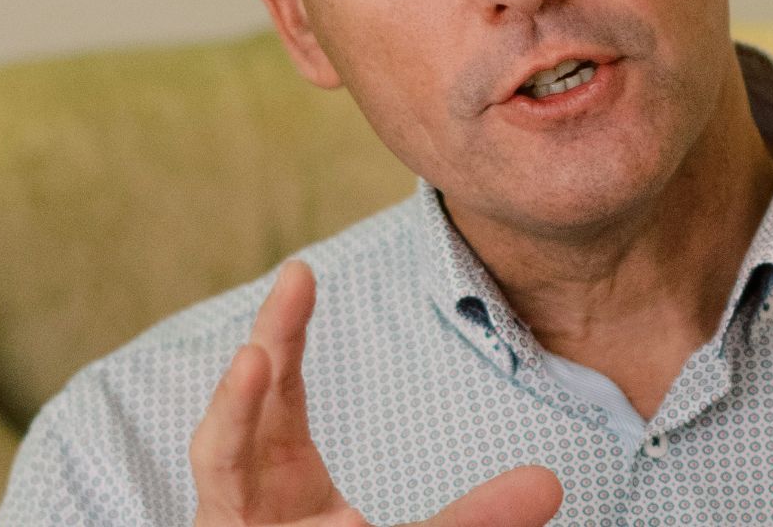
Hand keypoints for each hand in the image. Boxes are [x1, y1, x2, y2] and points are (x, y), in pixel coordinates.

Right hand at [190, 260, 563, 525]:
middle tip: (283, 291)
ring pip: (222, 478)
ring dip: (232, 418)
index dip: (283, 331)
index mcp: (277, 476)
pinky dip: (290, 521)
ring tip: (255, 360)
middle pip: (229, 426)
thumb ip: (475, 518)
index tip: (301, 270)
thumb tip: (550, 485)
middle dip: (250, 365)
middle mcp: (241, 503)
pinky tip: (334, 516)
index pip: (276, 390)